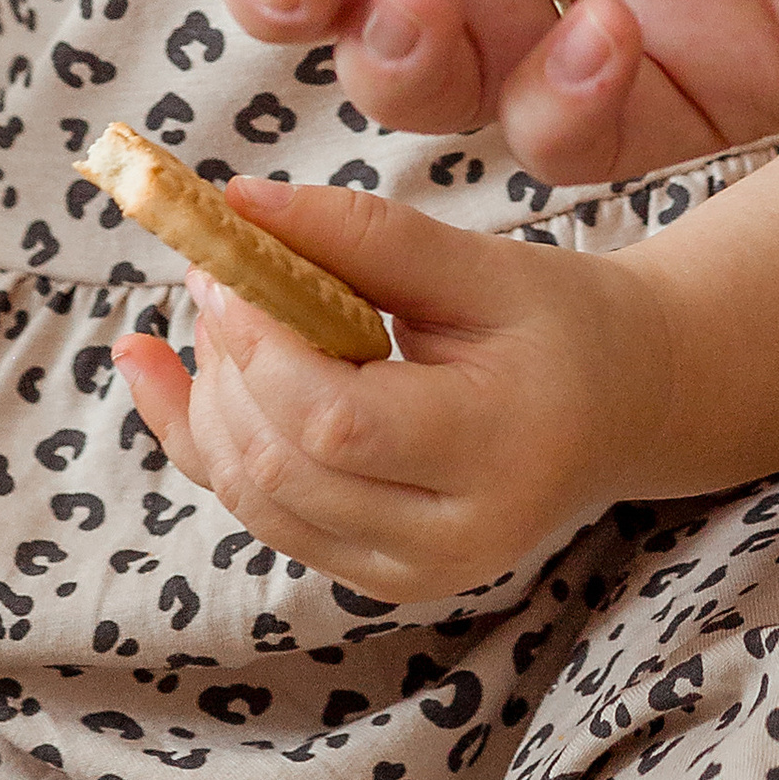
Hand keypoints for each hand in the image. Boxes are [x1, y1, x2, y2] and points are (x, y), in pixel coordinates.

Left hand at [110, 178, 666, 600]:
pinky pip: (262, 515)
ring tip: (220, 309)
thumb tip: (235, 202)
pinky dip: (201, 440)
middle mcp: (454, 540)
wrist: (624, 407)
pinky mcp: (377, 577)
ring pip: (258, 500)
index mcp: (498, 450)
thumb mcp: (480, 263)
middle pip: (285, 468)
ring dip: (210, 400)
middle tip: (214, 273)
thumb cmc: (558, 322)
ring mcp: (412, 574)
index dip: (259, 345)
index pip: (338, 422)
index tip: (222, 262)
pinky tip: (154, 370)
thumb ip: (362, 234)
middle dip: (226, 365)